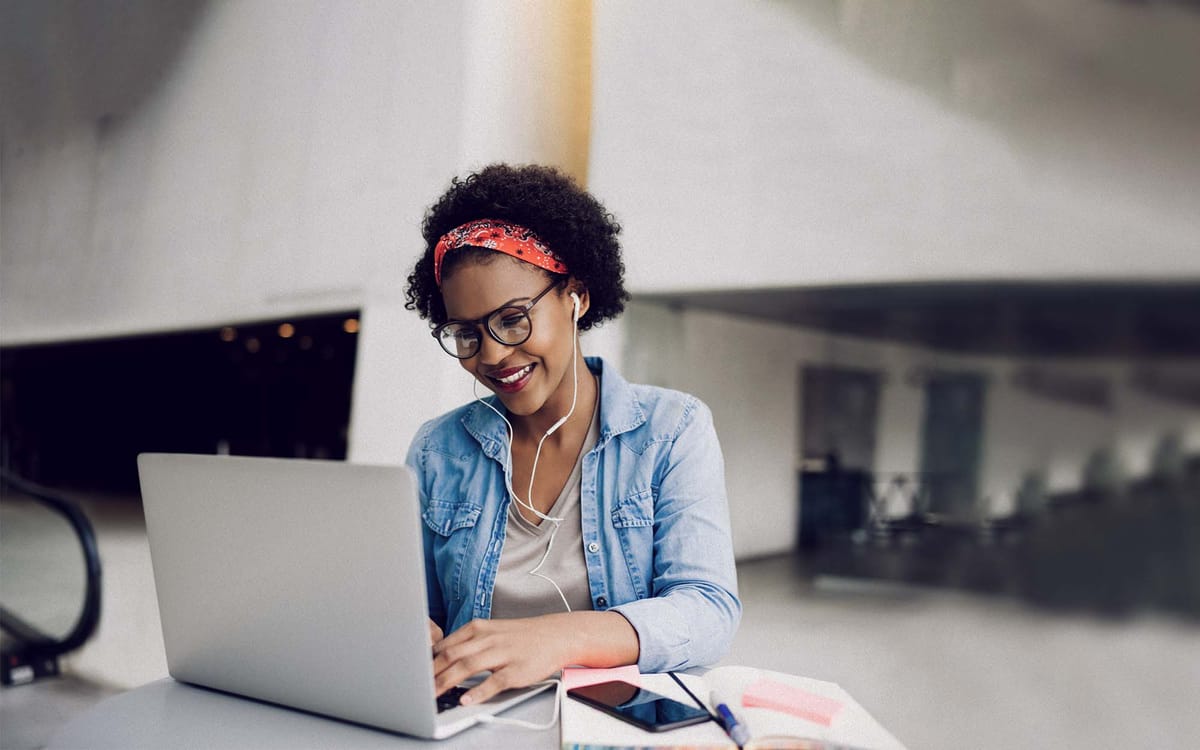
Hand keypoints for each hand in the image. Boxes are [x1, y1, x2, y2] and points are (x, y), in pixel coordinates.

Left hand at [431, 612, 639, 704]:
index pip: (445, 645)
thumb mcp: (491, 632)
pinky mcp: (517, 669)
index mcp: (479, 628)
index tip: (412, 673)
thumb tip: (438, 658)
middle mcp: (489, 638)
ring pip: (469, 666)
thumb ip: (466, 643)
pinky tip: (466, 699)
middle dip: (430, 673)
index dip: (426, 661)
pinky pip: (495, 681)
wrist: (557, 635)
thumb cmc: (521, 636)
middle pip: (452, 655)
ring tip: (431, 694)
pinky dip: (478, 691)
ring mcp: (503, 653)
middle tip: (414, 688)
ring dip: (447, 681)